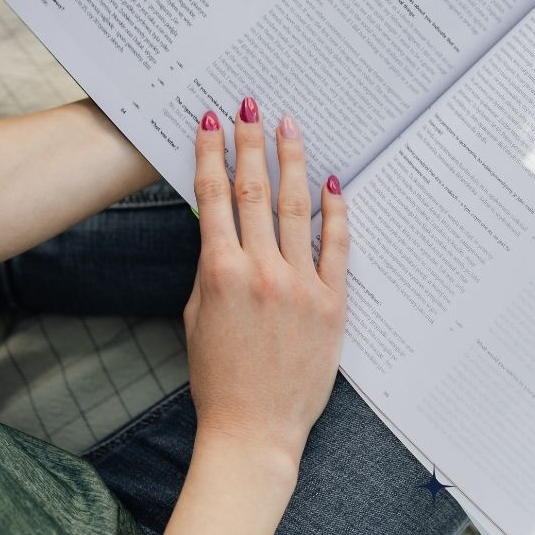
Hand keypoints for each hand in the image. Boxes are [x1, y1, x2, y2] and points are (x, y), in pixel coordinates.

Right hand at [185, 99, 346, 462]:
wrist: (254, 429)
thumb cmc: (219, 378)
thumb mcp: (198, 316)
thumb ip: (212, 267)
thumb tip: (223, 225)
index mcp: (220, 273)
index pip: (214, 198)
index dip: (210, 155)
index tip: (209, 121)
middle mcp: (261, 271)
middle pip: (255, 191)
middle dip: (249, 143)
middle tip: (247, 105)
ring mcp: (300, 285)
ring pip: (296, 208)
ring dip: (290, 161)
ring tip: (287, 126)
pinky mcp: (332, 302)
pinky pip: (336, 245)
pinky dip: (334, 211)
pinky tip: (332, 181)